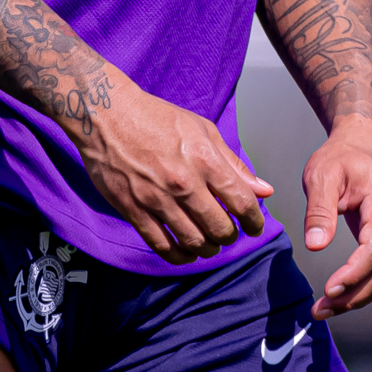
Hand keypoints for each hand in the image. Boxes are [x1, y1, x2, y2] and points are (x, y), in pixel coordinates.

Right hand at [73, 80, 271, 258]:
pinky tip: (186, 253)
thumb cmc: (157, 118)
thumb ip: (234, 164)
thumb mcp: (203, 131)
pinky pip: (162, 245)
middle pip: (220, 228)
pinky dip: (179, 256)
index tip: (253, 227)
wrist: (107, 115)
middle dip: (229, 236)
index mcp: (205, 160)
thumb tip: (264, 190)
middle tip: (227, 233)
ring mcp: (157, 199)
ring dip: (207, 249)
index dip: (254, 221)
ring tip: (208, 244)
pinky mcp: (134, 210)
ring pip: (193, 242)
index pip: (242, 202)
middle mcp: (184, 184)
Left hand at [299, 116, 371, 317]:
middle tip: (320, 310)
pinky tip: (337, 296)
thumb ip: (319, 211)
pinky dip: (360, 287)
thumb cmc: (342, 156)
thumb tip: (316, 247)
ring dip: (356, 297)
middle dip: (352, 296)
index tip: (329, 290)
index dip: (353, 274)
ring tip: (324, 309)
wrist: (366, 144)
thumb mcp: (321, 176)